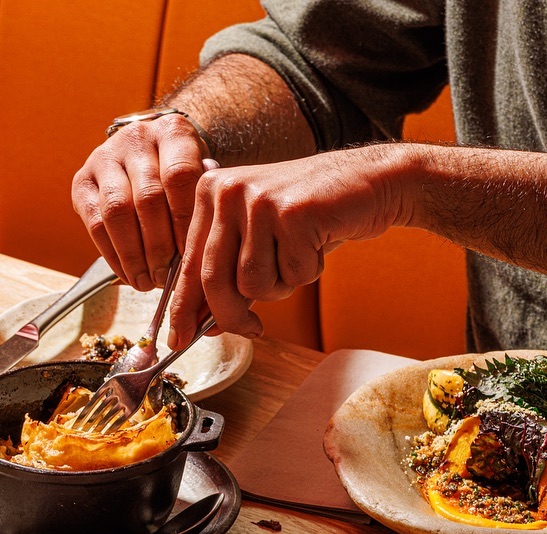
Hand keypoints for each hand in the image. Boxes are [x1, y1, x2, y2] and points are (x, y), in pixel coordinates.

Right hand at [71, 114, 210, 291]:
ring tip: (147, 282)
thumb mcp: (202, 177)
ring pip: (117, 212)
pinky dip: (112, 255)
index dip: (183, 221)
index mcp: (172, 132)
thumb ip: (201, 205)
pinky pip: (94, 223)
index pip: (179, 176)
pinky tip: (128, 274)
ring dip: (133, 254)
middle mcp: (136, 138)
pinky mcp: (82, 180)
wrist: (153, 151)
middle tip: (167, 277)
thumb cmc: (186, 174)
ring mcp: (105, 157)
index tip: (190, 255)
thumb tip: (195, 256)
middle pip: (147, 198)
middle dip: (158, 246)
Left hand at [167, 149, 406, 348]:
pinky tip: (317, 243)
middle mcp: (227, 191)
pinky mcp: (293, 212)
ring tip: (297, 257)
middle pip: (214, 280)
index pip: (189, 263)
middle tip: (252, 329)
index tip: (178, 338)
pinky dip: (308, 272)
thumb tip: (201, 324)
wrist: (367, 183)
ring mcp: (259, 199)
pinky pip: (292, 275)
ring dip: (281, 286)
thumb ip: (226, 272)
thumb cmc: (310, 217)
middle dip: (232, 316)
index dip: (183, 307)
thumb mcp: (256, 237)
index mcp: (209, 192)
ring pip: (254, 284)